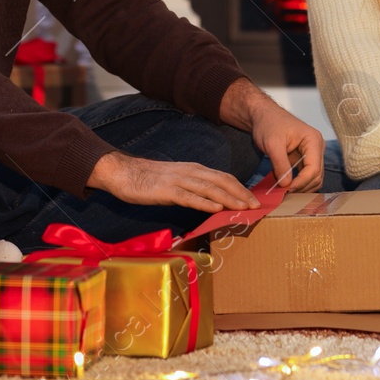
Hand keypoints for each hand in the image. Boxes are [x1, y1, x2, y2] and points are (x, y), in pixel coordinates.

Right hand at [85, 150, 259, 212]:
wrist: (123, 173)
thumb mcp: (176, 181)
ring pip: (209, 189)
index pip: (223, 177)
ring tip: (243, 208)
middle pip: (221, 181)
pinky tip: (216, 210)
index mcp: (194, 169)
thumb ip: (193, 189)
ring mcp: (179, 180)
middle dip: (241, 194)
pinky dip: (205, 203)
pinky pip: (189, 197)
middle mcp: (190, 172)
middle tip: (256, 206)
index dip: (240, 188)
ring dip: (229, 199)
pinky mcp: (166, 190)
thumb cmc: (148, 180)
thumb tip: (212, 202)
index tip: (254, 199)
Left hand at [219, 79, 323, 190]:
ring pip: (313, 178)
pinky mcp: (305, 158)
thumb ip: (280, 164)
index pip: (313, 169)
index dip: (301, 182)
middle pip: (316, 175)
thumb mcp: (272, 144)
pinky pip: (306, 175)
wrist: (263, 115)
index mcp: (313, 140)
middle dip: (302, 186)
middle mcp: (317, 147)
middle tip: (284, 194)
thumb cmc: (268, 124)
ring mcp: (313, 153)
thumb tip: (286, 185)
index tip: (286, 190)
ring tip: (284, 191)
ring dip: (301, 187)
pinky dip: (297, 182)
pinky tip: (285, 185)